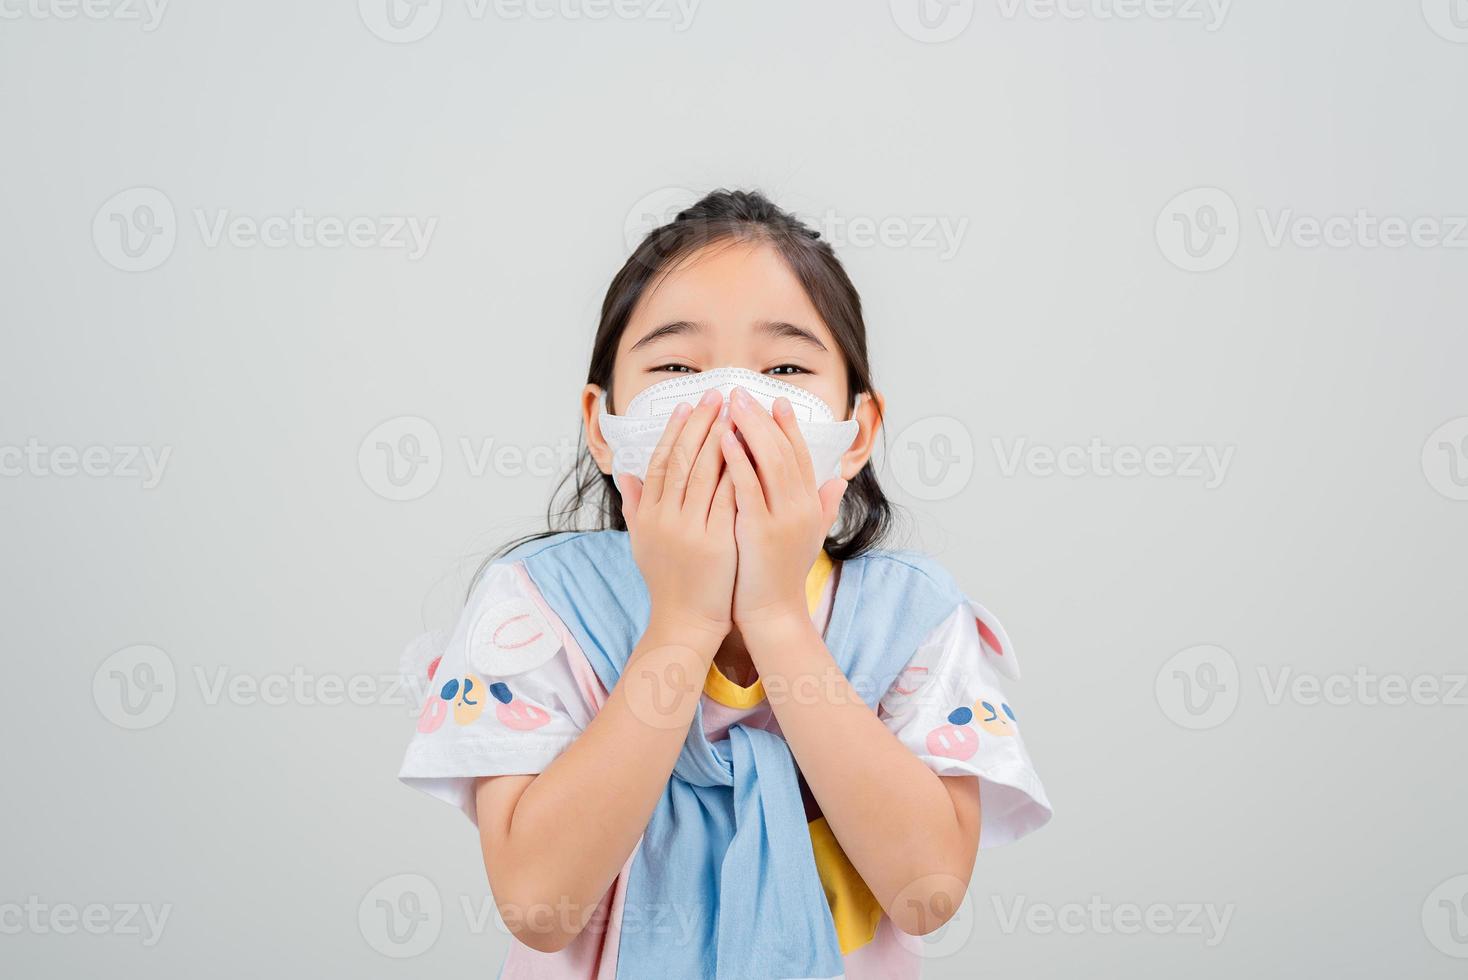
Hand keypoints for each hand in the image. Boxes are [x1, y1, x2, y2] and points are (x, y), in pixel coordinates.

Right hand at [618, 389, 737, 649]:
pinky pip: (728, 497)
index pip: (661, 462)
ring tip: (735, 411)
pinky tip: (749, 448)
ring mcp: (690, 529)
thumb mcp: (643, 543)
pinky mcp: (716, 541)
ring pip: (705, 473)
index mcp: (649, 515)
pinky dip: (737, 470)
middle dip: (701, 423)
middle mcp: (665, 518)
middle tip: (717, 394)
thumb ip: (636, 506)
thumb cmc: (669, 583)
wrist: (685, 623)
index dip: (674, 431)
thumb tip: (624, 473)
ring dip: (721, 437)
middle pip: (683, 460)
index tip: (688, 405)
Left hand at [721, 387, 847, 628]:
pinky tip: (722, 439)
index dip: (789, 426)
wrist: (773, 614)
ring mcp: (782, 517)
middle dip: (762, 418)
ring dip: (749, 428)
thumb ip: (823, 506)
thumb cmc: (781, 575)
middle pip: (784, 450)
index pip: (801, 455)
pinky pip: (747, 486)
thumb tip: (837, 480)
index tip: (776, 401)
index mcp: (811, 505)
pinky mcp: (760, 529)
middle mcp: (802, 506)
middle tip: (741, 392)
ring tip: (730, 404)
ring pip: (768, 461)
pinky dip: (736, 459)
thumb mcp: (808, 535)